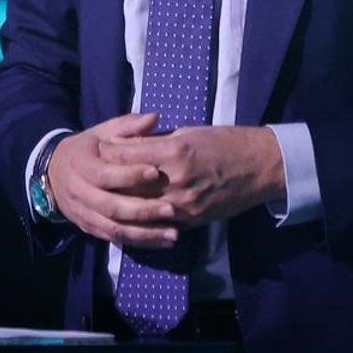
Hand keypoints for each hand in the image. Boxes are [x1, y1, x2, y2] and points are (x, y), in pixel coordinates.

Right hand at [47, 113, 181, 249]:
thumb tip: (154, 117)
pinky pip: (115, 239)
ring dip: (145, 233)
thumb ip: (128, 126)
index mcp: (80, 164)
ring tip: (173, 233)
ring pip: (114, 228)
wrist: (54, 173)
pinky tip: (162, 242)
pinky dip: (139, 242)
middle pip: (111, 206)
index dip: (129, 174)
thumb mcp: (103, 132)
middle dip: (142, 209)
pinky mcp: (90, 229)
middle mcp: (79, 192)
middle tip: (172, 209)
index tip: (155, 171)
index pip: (105, 174)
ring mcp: (83, 214)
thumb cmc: (88, 149)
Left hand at [96, 125, 285, 228]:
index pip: (128, 154)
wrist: (260, 167)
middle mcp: (175, 181)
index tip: (97, 148)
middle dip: (110, 178)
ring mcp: (183, 204)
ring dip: (123, 201)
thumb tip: (131, 145)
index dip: (110, 151)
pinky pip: (160, 220)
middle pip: (129, 183)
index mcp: (174, 152)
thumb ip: (159, 142)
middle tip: (92, 174)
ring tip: (106, 194)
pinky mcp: (192, 220)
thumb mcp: (189, 132)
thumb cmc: (225, 141)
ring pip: (141, 206)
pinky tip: (131, 212)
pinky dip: (145, 216)